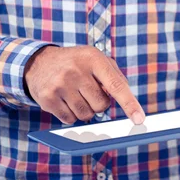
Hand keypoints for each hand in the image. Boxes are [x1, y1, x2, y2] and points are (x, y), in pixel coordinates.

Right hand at [24, 46, 144, 124]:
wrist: (39, 62)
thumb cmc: (77, 63)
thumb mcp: (97, 59)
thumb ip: (115, 76)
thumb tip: (127, 100)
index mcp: (93, 58)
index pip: (116, 86)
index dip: (129, 104)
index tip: (139, 119)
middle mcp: (76, 71)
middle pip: (101, 106)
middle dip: (99, 103)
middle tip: (89, 92)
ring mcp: (60, 85)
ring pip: (86, 115)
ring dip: (85, 110)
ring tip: (76, 95)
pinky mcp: (47, 98)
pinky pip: (69, 120)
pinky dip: (71, 115)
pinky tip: (64, 100)